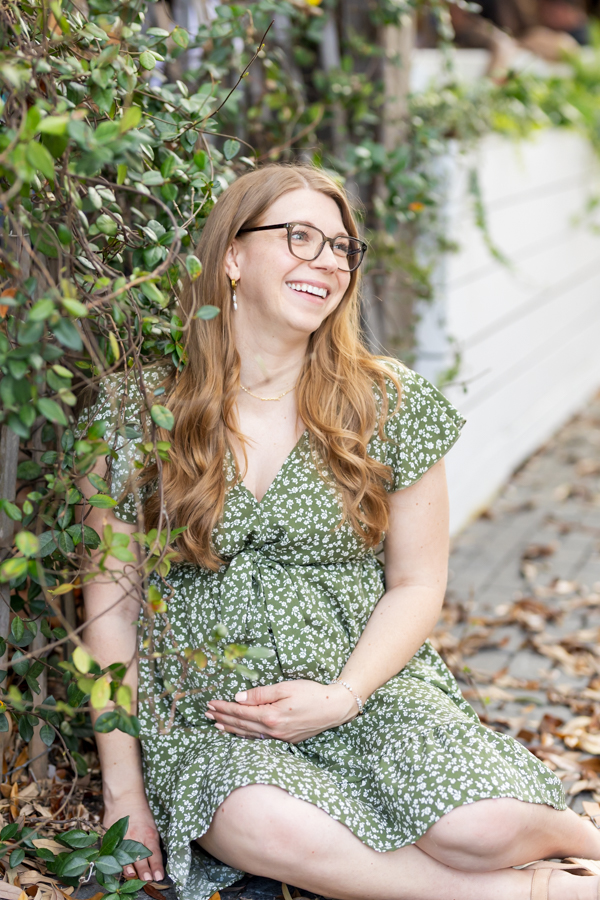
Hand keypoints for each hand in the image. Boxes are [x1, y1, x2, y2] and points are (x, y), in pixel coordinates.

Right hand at [103, 792, 163, 882]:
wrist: (124, 796)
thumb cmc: (140, 811)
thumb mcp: (151, 825)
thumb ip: (151, 841)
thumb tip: (153, 859)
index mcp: (149, 834)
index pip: (154, 854)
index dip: (157, 867)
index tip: (159, 877)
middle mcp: (136, 838)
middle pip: (141, 858)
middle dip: (144, 871)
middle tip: (148, 880)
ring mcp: (123, 838)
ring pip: (125, 858)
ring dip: (130, 869)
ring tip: (133, 876)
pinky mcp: (111, 837)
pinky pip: (113, 852)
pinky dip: (115, 860)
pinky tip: (117, 867)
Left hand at [205, 679, 357, 743]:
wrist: (334, 708)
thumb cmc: (311, 693)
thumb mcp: (285, 687)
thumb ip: (260, 694)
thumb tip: (239, 698)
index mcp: (271, 716)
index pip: (241, 711)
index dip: (224, 708)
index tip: (211, 704)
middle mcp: (272, 730)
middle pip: (241, 724)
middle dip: (222, 718)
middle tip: (206, 714)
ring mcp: (278, 737)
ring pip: (248, 734)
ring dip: (230, 729)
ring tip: (216, 725)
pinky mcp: (285, 740)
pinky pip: (258, 738)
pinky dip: (244, 735)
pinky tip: (238, 733)